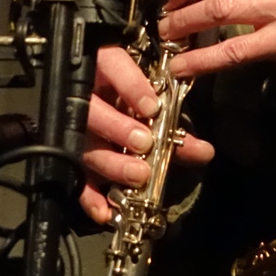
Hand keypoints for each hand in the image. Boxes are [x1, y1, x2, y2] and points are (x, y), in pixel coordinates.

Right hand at [78, 45, 214, 224]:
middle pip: (93, 110)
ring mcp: (75, 127)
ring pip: (85, 144)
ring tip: (138, 175)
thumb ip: (172, 122)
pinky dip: (90, 195)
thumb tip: (203, 152)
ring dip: (112, 162)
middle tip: (144, 144)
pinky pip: (76, 175)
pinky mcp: (71, 156)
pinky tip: (105, 210)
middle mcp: (86, 95)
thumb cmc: (131, 97)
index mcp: (104, 67)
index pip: (112, 65)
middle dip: (119, 129)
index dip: (130, 86)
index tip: (152, 107)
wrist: (103, 95)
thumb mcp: (151, 101)